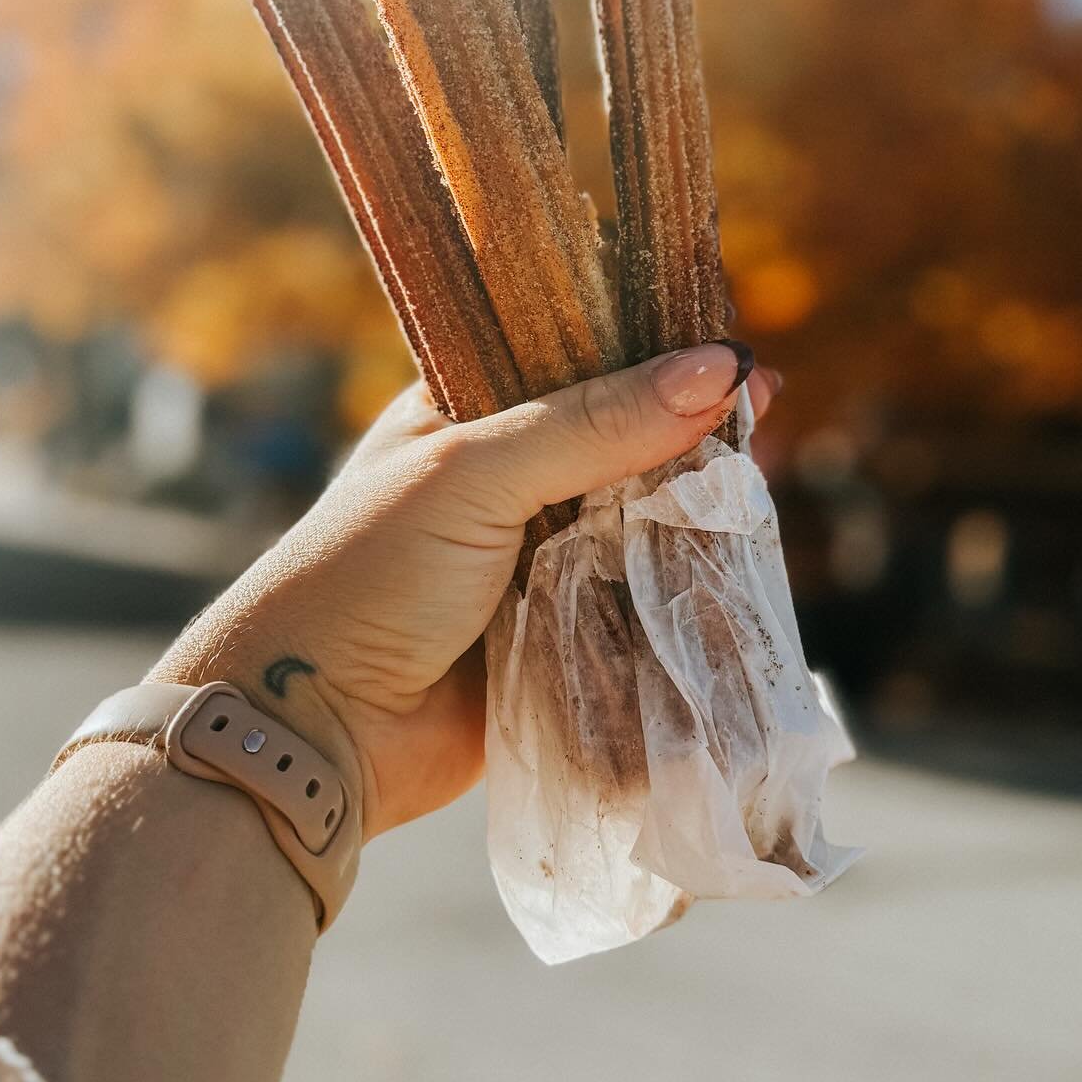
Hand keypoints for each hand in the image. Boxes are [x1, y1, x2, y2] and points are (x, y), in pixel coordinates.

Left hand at [150, 341, 778, 837]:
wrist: (313, 735)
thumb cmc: (368, 577)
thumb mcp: (474, 476)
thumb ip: (594, 426)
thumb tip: (720, 368)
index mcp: (468, 413)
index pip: (577, 360)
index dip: (652, 350)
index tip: (731, 346)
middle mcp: (508, 480)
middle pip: (623, 441)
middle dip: (691, 431)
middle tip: (768, 410)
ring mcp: (537, 561)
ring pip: (641, 522)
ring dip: (697, 512)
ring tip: (763, 480)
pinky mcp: (564, 638)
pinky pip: (641, 604)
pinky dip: (684, 591)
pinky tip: (738, 567)